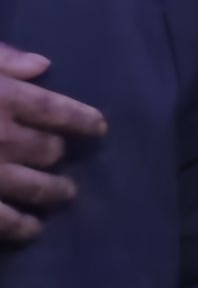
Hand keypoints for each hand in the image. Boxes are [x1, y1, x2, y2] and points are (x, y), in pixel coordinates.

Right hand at [0, 43, 107, 245]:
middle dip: (57, 155)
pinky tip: (31, 229)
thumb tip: (43, 66)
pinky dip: (22, 226)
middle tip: (61, 160)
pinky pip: (4, 220)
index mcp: (4, 97)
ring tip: (63, 195)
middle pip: (49, 151)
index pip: (58, 111)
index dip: (82, 120)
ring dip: (54, 192)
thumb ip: (0, 58)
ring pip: (39, 189)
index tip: (97, 127)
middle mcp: (3, 137)